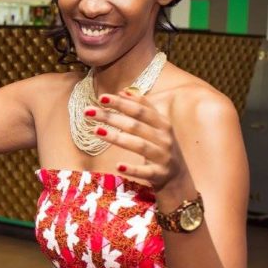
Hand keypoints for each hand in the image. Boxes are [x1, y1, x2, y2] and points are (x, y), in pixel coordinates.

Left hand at [85, 90, 193, 205]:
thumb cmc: (161, 146)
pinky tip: (118, 166)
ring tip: (96, 130)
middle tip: (88, 112)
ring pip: (139, 145)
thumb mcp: (156, 126)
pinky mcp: (159, 174)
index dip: (121, 103)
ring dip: (117, 137)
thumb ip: (142, 108)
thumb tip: (124, 91)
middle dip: (111, 117)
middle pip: (135, 125)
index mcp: (162, 124)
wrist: (179, 176)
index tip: (101, 97)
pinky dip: (133, 169)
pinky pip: (145, 171)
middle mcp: (164, 138)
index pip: (140, 110)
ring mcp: (163, 156)